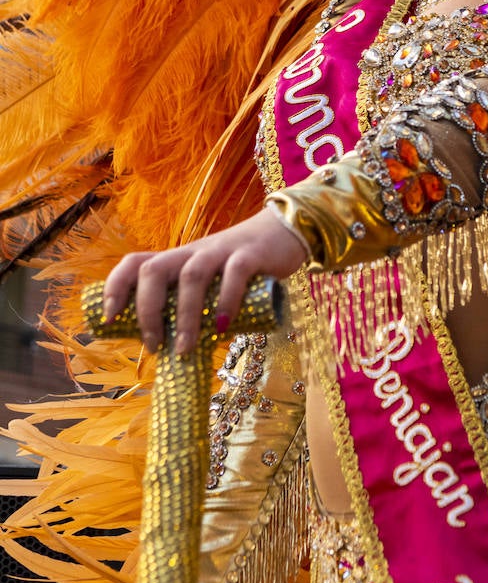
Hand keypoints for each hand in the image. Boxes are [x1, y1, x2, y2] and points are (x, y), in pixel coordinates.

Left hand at [103, 208, 305, 354]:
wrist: (284, 232)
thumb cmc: (241, 267)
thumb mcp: (211, 282)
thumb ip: (192, 303)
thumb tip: (169, 350)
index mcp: (178, 259)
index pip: (134, 262)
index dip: (114, 287)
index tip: (109, 319)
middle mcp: (193, 251)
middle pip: (154, 269)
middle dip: (147, 310)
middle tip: (154, 345)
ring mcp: (221, 250)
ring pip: (192, 276)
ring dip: (185, 316)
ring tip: (186, 348)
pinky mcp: (250, 254)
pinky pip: (234, 274)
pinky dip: (225, 302)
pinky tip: (223, 327)